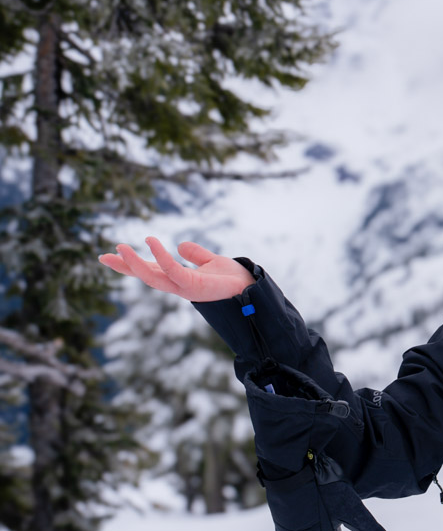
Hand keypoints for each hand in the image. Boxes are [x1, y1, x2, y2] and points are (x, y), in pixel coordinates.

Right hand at [98, 237, 255, 301]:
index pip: (151, 270)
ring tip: (119, 248)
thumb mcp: (211, 261)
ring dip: (134, 263)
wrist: (252, 288)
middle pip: (145, 276)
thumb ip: (196, 254)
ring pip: (152, 277)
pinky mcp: (193, 285)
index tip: (111, 255)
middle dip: (124, 267)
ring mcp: (184, 287)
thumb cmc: (234, 279)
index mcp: (179, 278)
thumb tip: (181, 245)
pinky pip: (172, 269)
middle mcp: (178, 284)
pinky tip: (150, 241)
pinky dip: (160, 256)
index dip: (132, 263)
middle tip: (102, 257)